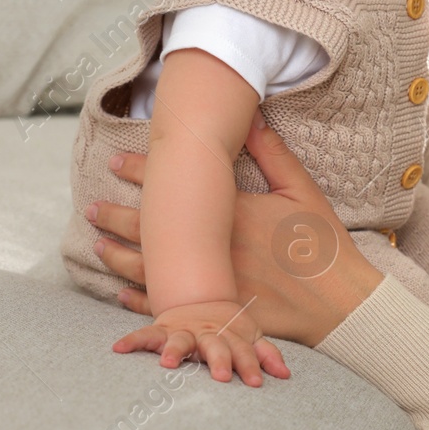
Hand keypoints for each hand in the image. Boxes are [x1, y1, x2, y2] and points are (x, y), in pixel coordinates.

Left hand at [90, 116, 385, 347]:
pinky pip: (166, 307)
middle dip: (116, 216)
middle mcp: (213, 248)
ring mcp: (211, 282)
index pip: (175, 187)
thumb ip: (274, 155)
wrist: (338, 300)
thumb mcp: (302, 191)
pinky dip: (140, 300)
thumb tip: (252, 119)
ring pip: (150, 269)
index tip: (115, 161)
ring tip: (97, 244)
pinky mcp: (215, 310)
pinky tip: (121, 293)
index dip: (141, 173)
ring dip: (119, 256)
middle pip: (151, 229)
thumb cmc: (323, 243)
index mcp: (232, 213)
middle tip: (90, 206)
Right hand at [112, 298, 289, 386]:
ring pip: (180, 341)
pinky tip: (118, 349)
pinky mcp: (162, 330)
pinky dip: (132, 341)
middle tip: (221, 377)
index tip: (255, 383)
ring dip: (174, 350)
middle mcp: (207, 334)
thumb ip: (266, 354)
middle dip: (219, 360)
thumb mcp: (251, 337)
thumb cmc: (229, 328)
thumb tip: (286, 374)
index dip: (250, 366)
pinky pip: (145, 335)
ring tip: (167, 363)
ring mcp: (183, 332)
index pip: (243, 352)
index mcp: (230, 336)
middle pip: (215, 347)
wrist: (200, 297)